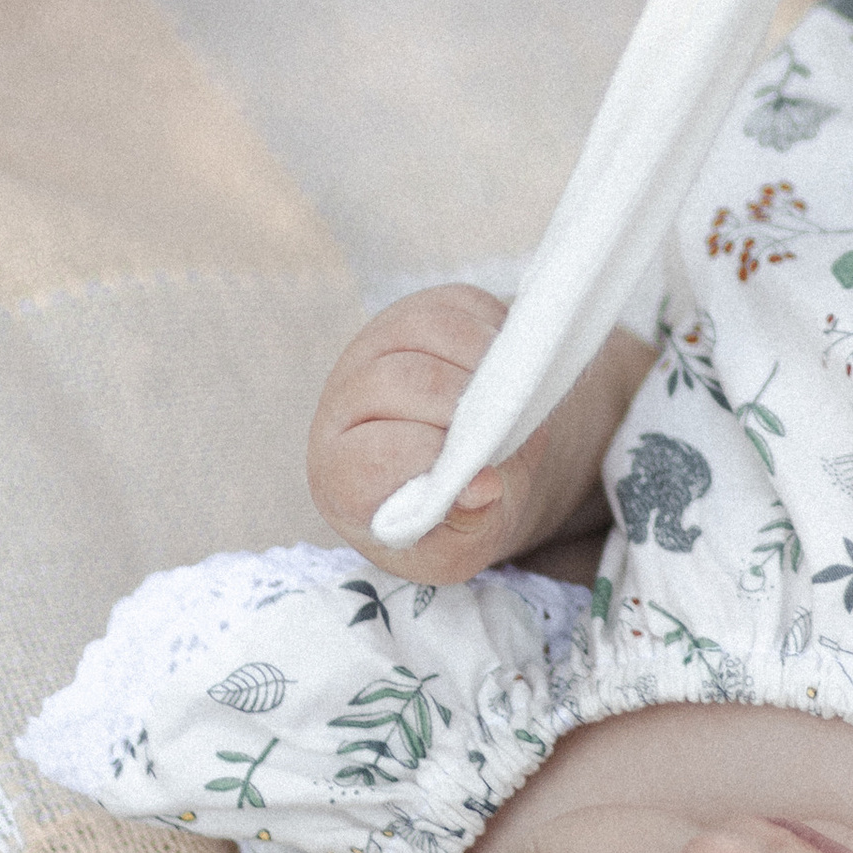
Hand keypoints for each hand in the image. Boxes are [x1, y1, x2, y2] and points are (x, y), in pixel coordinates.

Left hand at [309, 285, 557, 581]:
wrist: (465, 472)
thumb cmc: (451, 518)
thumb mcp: (460, 547)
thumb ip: (465, 527)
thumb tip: (479, 488)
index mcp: (342, 473)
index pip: (372, 453)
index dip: (426, 458)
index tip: (476, 476)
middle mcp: (344, 405)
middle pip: (398, 381)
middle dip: (459, 404)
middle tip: (501, 431)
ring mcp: (377, 350)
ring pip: (427, 331)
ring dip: (482, 363)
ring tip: (510, 399)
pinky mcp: (417, 315)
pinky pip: (456, 305)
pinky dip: (493, 333)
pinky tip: (506, 369)